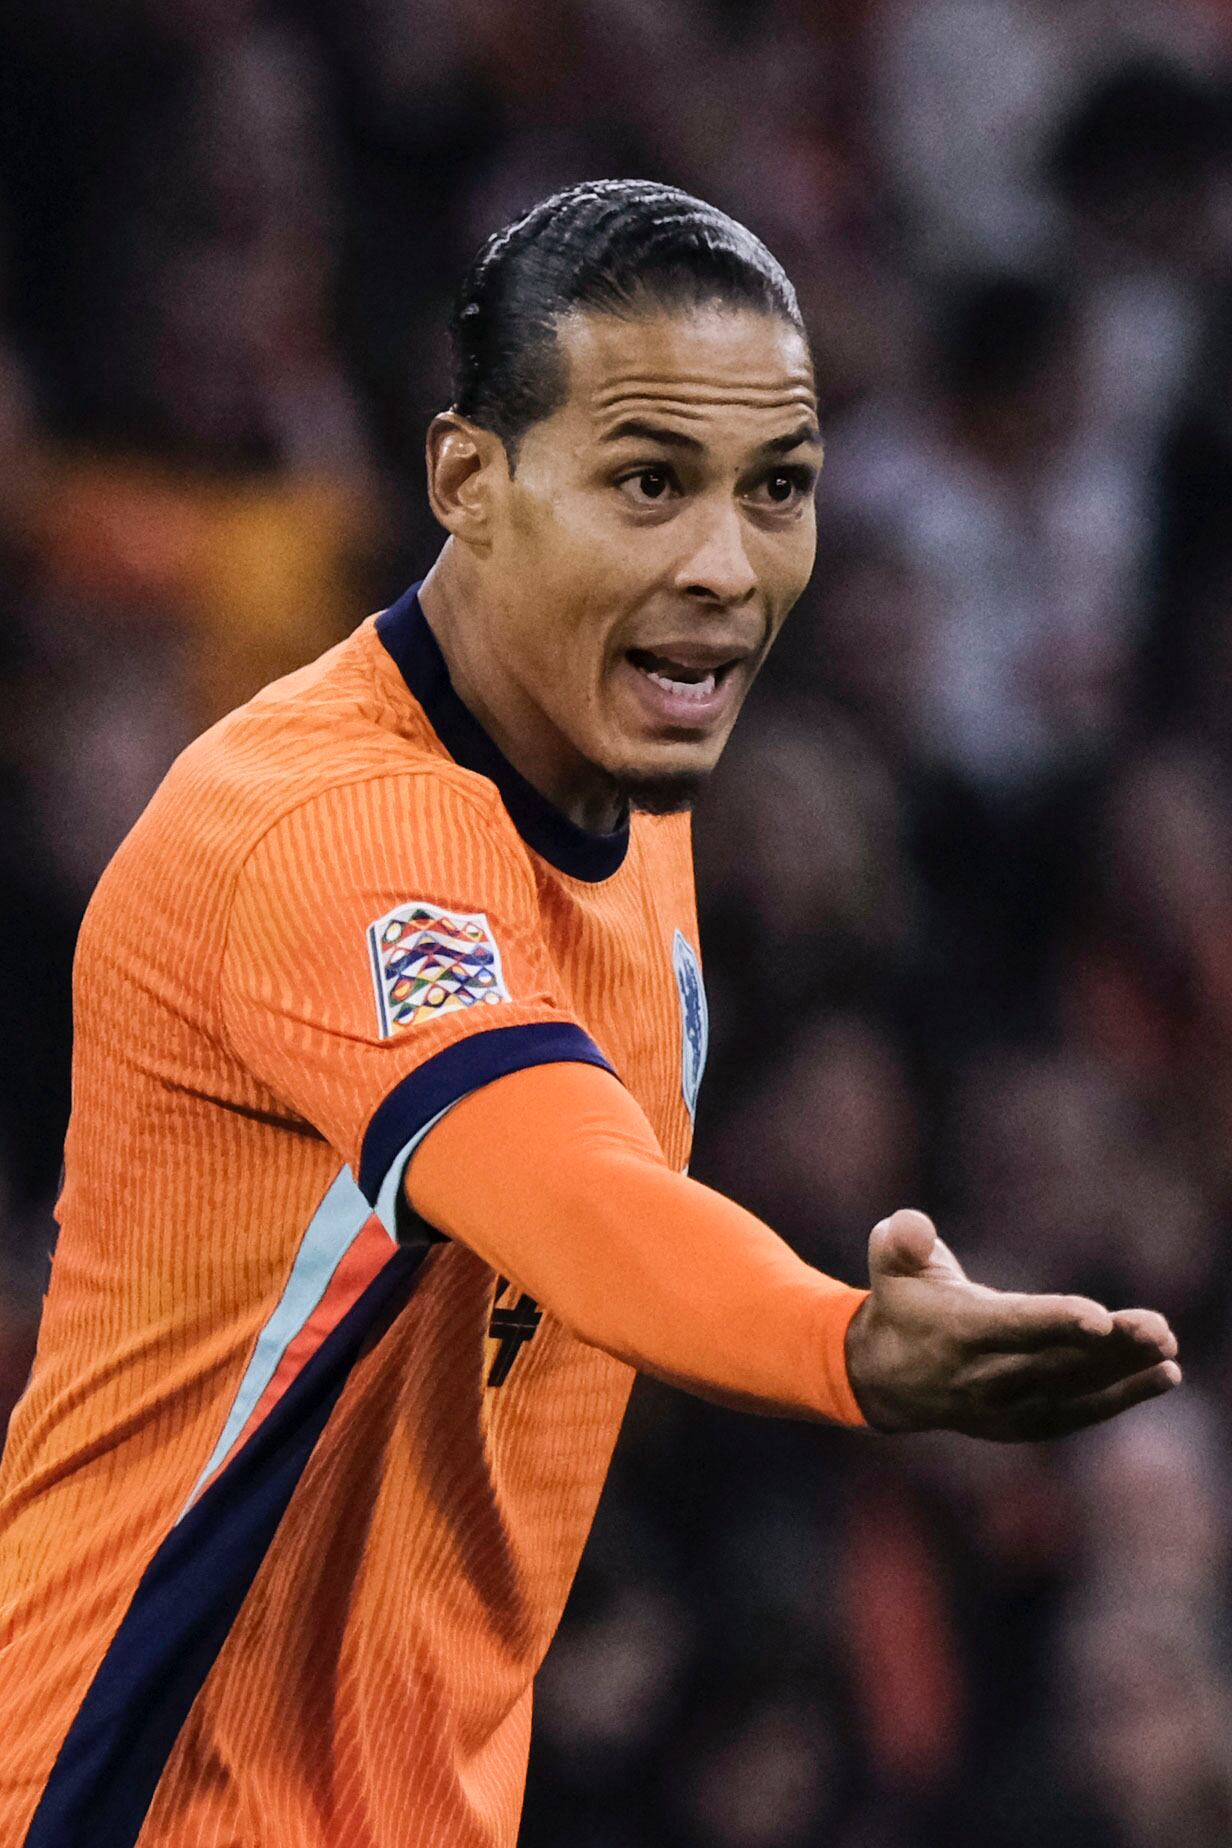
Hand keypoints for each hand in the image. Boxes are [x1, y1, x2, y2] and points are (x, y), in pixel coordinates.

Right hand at [844, 1209, 1181, 1440]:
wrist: (883, 1377)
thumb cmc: (899, 1300)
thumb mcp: (888, 1258)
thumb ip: (901, 1239)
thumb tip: (916, 1228)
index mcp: (954, 1331)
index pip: (1010, 1328)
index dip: (1054, 1322)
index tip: (1100, 1319)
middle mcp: (980, 1378)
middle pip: (1053, 1364)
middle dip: (1109, 1348)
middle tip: (1159, 1329)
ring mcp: (1003, 1408)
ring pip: (1072, 1390)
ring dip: (1124, 1370)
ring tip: (1167, 1345)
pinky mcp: (1021, 1423)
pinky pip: (1077, 1414)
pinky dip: (1121, 1397)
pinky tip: (1163, 1376)